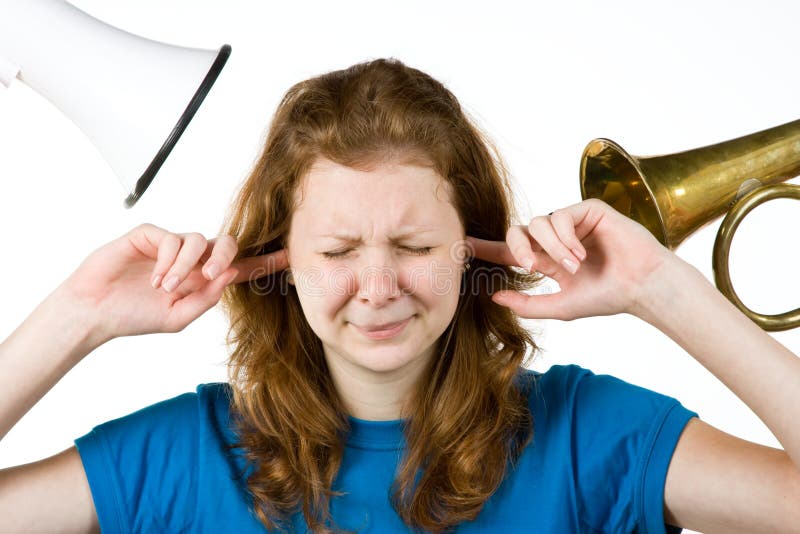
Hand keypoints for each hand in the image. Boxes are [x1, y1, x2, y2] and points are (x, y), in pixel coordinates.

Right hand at [59, 223, 288, 342]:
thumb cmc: (134, 316)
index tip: (290, 256)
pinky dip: (166, 260)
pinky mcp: (150, 235)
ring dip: (186, 266)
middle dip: (227, 256)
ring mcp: (170, 246)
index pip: (239, 268)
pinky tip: (154, 279)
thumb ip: (206, 298)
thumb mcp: (178, 316)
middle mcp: (191, 260)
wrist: (95, 313)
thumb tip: (229, 275)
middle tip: (215, 274)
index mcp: (202, 280)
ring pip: (197, 240)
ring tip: (166, 288)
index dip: (264, 261)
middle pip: (225, 244)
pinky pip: (170, 238)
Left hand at [466, 198, 673, 320]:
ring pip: (538, 223)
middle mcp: (555, 239)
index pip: (509, 251)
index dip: (486, 248)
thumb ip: (527, 304)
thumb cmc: (606, 297)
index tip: (461, 246)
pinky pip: (560, 215)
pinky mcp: (587, 210)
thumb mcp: (559, 306)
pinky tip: (581, 254)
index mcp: (546, 260)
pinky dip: (566, 237)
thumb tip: (494, 298)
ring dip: (552, 248)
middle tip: (527, 264)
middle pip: (517, 232)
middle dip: (516, 247)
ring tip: (573, 267)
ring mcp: (571, 223)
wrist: (641, 287)